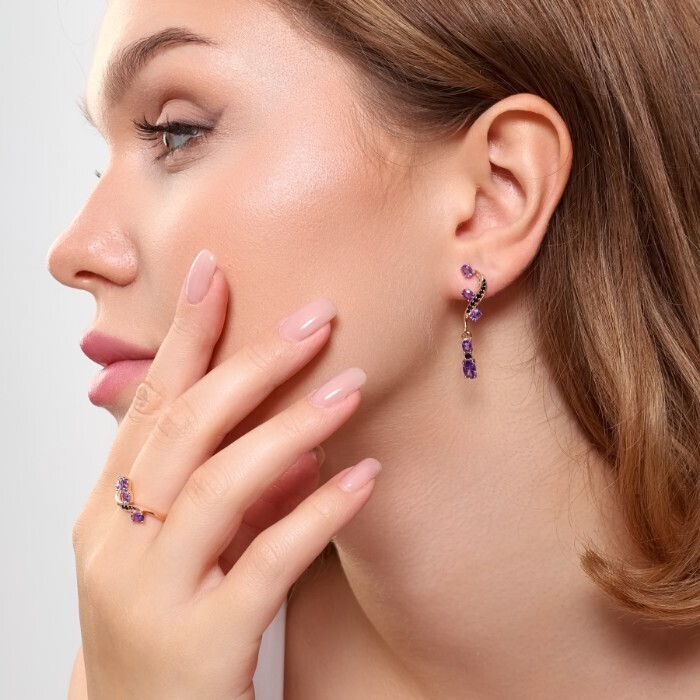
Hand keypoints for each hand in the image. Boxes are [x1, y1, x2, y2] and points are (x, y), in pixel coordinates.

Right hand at [72, 249, 380, 699]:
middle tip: (313, 319)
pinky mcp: (198, 648)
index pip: (151, 403)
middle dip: (251, 364)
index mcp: (109, 509)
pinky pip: (265, 562)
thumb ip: (220, 490)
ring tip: (350, 387)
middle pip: (186, 428)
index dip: (185, 336)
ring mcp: (150, 595)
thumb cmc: (164, 628)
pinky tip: (363, 477)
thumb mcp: (181, 549)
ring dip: (292, 426)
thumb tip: (293, 439)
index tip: (216, 273)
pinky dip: (317, 513)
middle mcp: (117, 542)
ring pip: (221, 484)